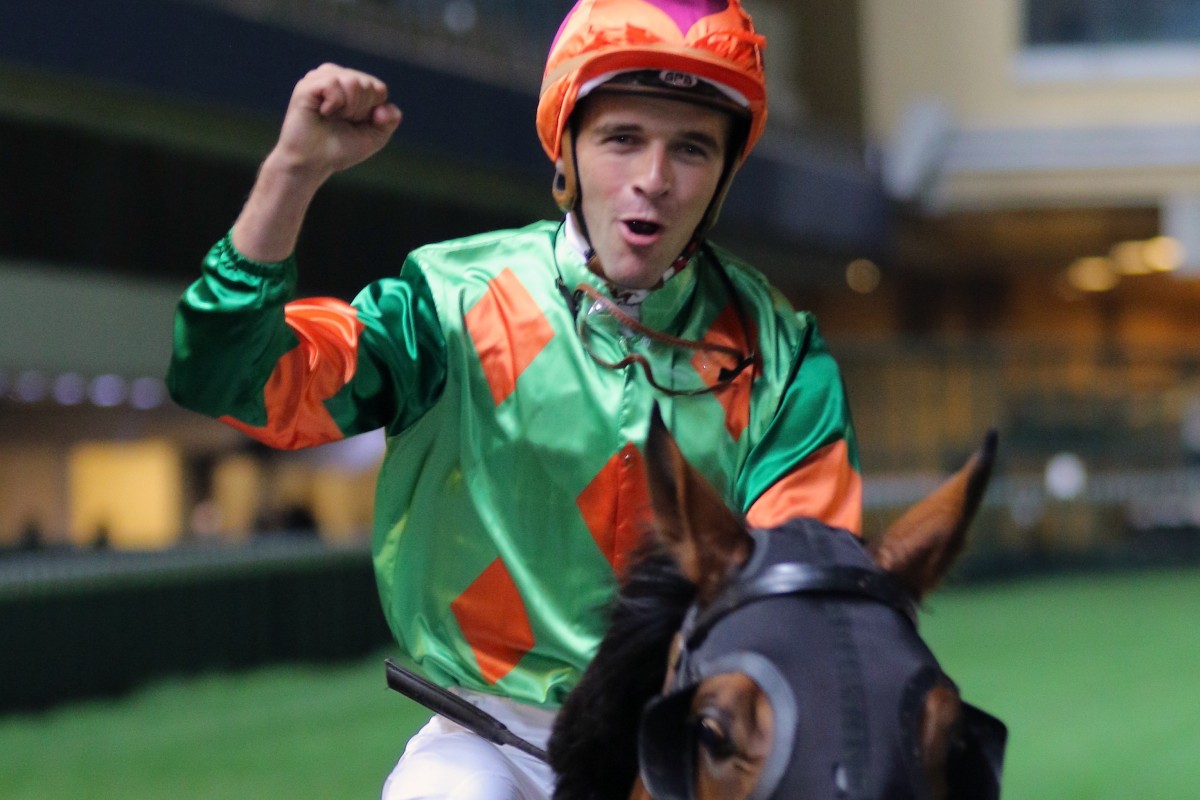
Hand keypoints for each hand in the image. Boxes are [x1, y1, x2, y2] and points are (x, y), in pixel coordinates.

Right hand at [271, 63, 402, 181]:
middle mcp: (335, 76)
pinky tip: (323, 112)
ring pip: (352, 82)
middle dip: (360, 111)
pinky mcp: (307, 85)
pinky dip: (335, 104)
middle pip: (367, 85)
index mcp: (351, 85)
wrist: (313, 163)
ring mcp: (320, 78)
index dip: (373, 111)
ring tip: (331, 118)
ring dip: (348, 108)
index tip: (356, 124)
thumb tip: (384, 107)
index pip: (378, 88)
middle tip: (341, 122)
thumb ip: (390, 119)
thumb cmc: (341, 149)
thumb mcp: (375, 136)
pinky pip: (333, 84)